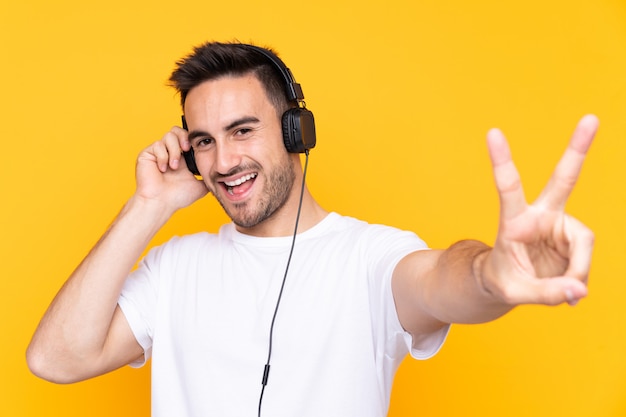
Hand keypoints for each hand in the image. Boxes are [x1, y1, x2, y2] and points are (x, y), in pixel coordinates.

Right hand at [134, 126, 208, 211]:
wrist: (161, 203)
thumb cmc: (177, 197)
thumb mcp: (201, 185)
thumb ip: (208, 176)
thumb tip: (221, 173)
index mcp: (182, 158)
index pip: (187, 138)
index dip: (193, 138)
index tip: (198, 147)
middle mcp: (170, 152)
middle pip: (177, 130)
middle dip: (184, 137)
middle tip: (187, 149)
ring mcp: (158, 153)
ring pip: (168, 135)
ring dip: (174, 151)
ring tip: (174, 167)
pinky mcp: (147, 154)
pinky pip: (157, 145)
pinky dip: (163, 157)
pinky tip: (163, 169)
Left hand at [480, 115, 597, 306]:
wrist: (507, 282)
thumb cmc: (502, 281)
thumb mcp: (513, 293)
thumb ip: (545, 294)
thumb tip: (579, 292)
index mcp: (514, 221)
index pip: (508, 187)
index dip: (502, 160)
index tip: (492, 132)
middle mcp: (539, 216)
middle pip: (563, 180)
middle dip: (578, 150)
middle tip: (592, 118)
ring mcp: (559, 225)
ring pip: (584, 243)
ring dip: (577, 271)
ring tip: (563, 292)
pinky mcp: (573, 238)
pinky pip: (586, 259)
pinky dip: (579, 279)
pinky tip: (568, 291)